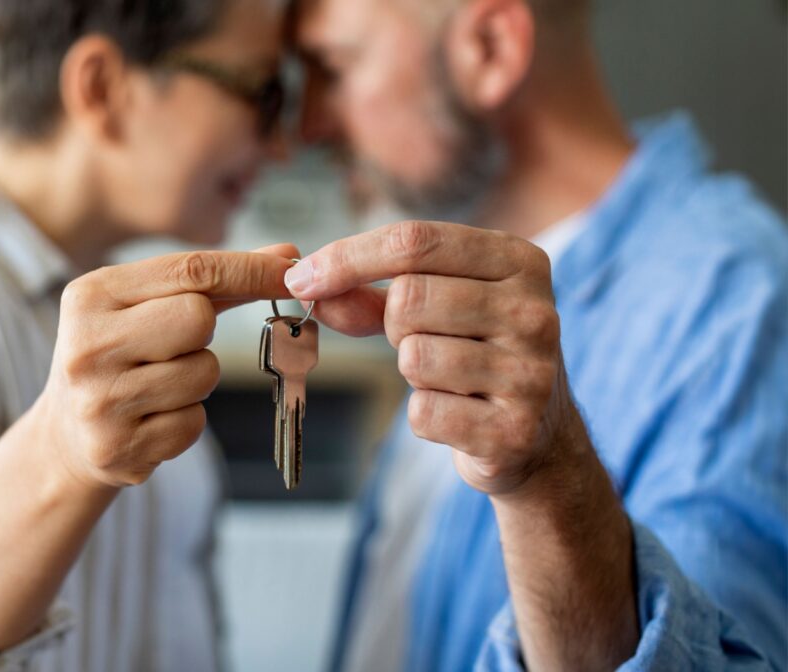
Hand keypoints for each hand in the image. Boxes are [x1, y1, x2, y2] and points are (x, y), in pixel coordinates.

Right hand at [36, 245, 297, 489]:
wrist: (66, 435)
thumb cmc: (121, 356)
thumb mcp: (148, 307)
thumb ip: (214, 282)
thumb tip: (285, 255)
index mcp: (91, 295)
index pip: (189, 271)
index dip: (249, 269)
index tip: (291, 268)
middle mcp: (88, 345)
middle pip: (198, 319)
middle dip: (204, 332)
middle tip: (176, 345)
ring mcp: (99, 401)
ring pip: (203, 374)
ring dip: (196, 378)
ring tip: (157, 384)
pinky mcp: (117, 448)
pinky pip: (194, 423)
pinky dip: (186, 419)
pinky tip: (152, 417)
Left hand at [284, 220, 586, 496]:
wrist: (537, 435)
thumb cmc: (476, 353)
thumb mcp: (436, 308)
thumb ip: (372, 293)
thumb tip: (308, 286)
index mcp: (518, 260)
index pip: (416, 240)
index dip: (347, 258)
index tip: (301, 279)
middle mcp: (535, 310)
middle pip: (409, 298)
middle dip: (393, 325)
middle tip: (420, 341)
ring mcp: (531, 372)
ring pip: (414, 356)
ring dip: (413, 372)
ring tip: (449, 379)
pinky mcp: (514, 431)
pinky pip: (423, 412)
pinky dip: (425, 415)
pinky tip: (458, 415)